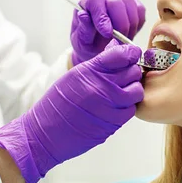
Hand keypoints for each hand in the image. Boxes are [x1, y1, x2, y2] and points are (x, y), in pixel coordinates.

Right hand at [0, 40, 143, 182]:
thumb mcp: (74, 76)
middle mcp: (101, 86)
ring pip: (137, 91)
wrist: (44, 134)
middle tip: (123, 77)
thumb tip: (116, 48)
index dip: (130, 53)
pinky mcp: (112, 124)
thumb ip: (98, 63)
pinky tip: (116, 107)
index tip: (131, 55)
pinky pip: (131, 110)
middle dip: (131, 72)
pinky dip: (127, 107)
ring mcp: (108, 106)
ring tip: (121, 93)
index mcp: (90, 71)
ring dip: (132, 90)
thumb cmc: (56, 104)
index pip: (122, 54)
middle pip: (133, 71)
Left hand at [70, 0, 145, 65]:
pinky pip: (140, 10)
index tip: (107, 33)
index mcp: (89, 2)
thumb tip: (83, 15)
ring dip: (130, 26)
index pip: (96, 1)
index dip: (102, 17)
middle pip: (116, 2)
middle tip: (119, 42)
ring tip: (124, 41)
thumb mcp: (81, 41)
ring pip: (130, 4)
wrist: (99, 49)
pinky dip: (138, 24)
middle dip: (120, 24)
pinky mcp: (134, 6)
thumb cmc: (88, 44)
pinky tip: (130, 34)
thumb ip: (84, 28)